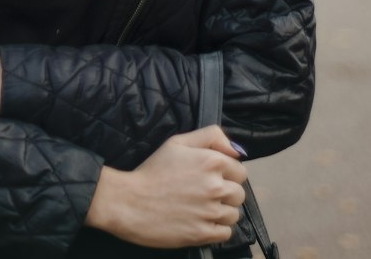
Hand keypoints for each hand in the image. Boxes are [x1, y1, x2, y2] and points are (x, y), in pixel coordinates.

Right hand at [85, 126, 245, 249]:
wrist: (130, 202)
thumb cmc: (152, 170)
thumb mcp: (178, 142)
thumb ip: (211, 136)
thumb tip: (237, 151)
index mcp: (211, 161)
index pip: (240, 171)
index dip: (227, 174)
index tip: (212, 177)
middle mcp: (215, 186)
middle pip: (239, 194)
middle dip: (226, 193)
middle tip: (206, 193)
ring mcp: (210, 212)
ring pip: (234, 214)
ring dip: (222, 212)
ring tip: (202, 208)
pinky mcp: (203, 234)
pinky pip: (226, 233)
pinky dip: (217, 229)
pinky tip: (201, 221)